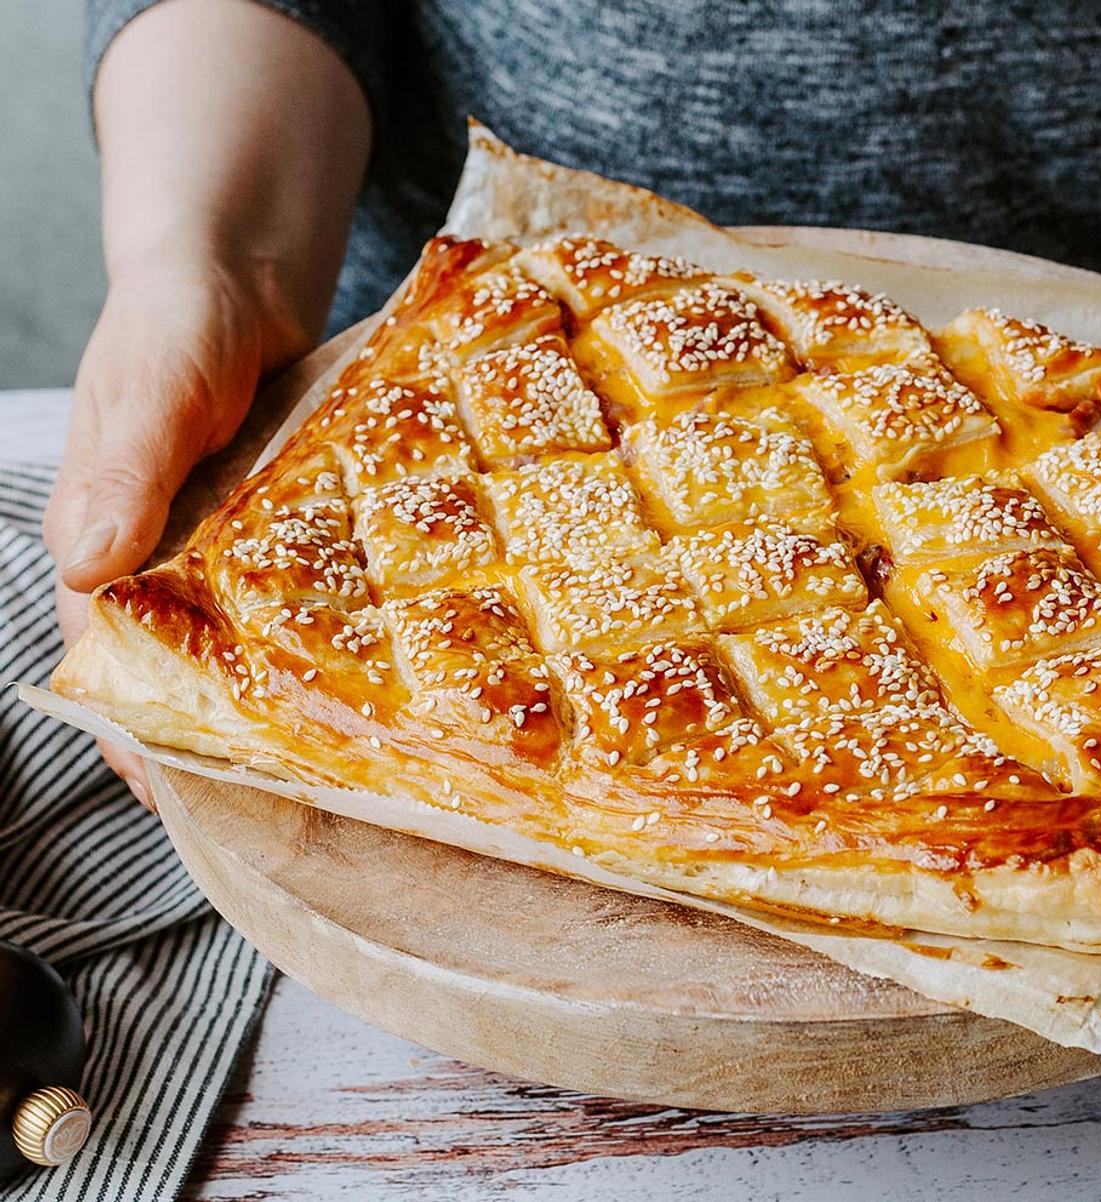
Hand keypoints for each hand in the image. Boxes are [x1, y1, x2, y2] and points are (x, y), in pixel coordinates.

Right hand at [42, 250, 311, 808]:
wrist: (242, 277)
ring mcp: (233, 553)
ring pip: (252, 648)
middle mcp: (168, 562)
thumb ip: (124, 468)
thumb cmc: (176, 322)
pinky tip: (381, 678)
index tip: (179, 796)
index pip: (112, 661)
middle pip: (188, 673)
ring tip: (345, 765)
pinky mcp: (290, 534)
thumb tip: (92, 565)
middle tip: (291, 806)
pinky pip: (308, 600)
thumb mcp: (148, 387)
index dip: (141, 732)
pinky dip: (335, 638)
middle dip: (227, 739)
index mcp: (108, 544)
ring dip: (288, 700)